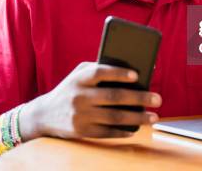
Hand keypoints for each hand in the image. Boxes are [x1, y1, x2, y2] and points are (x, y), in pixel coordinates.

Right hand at [23, 62, 161, 138]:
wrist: (44, 115)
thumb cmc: (70, 89)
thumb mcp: (78, 74)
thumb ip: (99, 69)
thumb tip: (132, 73)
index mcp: (79, 79)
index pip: (100, 73)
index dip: (118, 73)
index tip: (137, 75)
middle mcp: (79, 97)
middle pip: (113, 97)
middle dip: (139, 98)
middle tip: (157, 98)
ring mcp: (80, 116)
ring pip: (114, 117)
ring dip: (137, 117)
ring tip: (153, 117)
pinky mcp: (82, 131)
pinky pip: (107, 132)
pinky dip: (123, 131)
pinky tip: (135, 128)